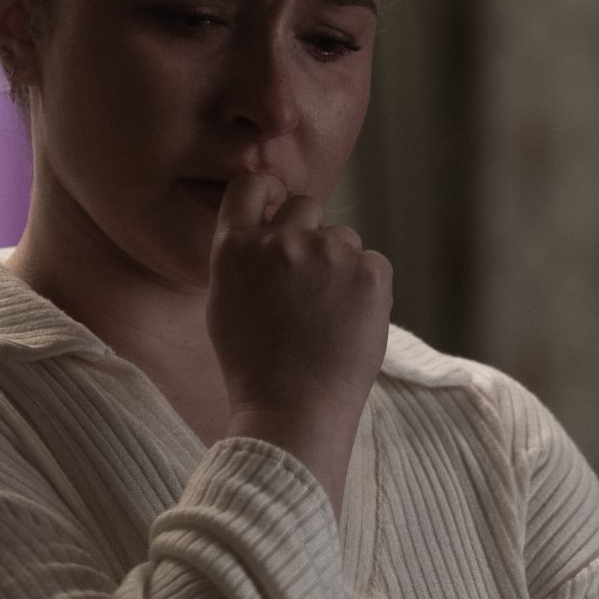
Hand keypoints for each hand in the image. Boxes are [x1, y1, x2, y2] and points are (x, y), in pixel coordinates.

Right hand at [206, 172, 392, 507]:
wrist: (293, 412)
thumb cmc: (255, 368)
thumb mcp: (225, 304)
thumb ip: (244, 260)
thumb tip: (268, 228)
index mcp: (236, 248)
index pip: (250, 185)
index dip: (267, 194)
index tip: (276, 208)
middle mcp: (281, 240)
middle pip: (305, 204)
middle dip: (307, 233)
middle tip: (309, 282)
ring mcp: (328, 253)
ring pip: (342, 238)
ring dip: (338, 264)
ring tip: (327, 316)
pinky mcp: (371, 271)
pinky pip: (373, 262)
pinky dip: (367, 287)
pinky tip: (349, 322)